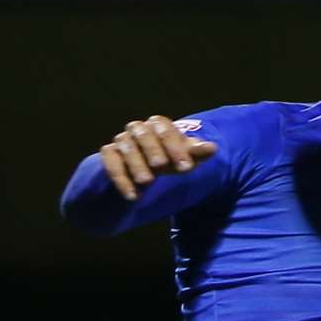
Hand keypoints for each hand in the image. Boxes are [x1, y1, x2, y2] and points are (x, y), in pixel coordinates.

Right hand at [98, 115, 218, 199]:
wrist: (138, 171)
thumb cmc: (165, 160)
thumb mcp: (181, 159)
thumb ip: (195, 153)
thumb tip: (212, 148)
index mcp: (157, 125)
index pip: (165, 128)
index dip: (176, 146)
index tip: (187, 167)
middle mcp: (137, 130)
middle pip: (143, 133)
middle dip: (153, 149)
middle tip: (162, 167)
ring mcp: (121, 141)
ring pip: (125, 146)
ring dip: (136, 164)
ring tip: (147, 183)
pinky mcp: (108, 156)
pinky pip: (111, 163)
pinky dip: (121, 178)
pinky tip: (132, 195)